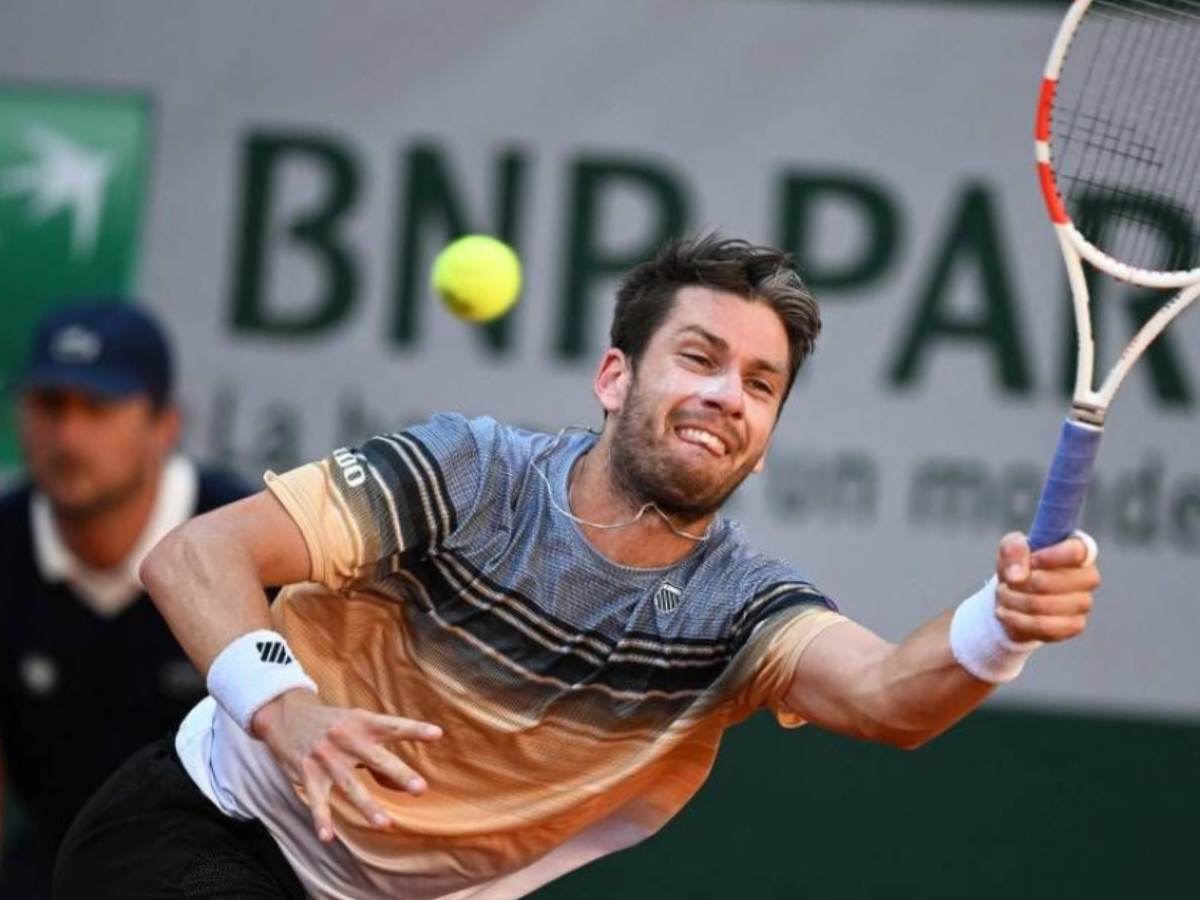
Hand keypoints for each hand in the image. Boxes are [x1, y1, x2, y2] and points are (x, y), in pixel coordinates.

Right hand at [251, 689, 441, 842]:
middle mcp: (346, 739)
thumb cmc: (333, 723)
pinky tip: (327, 838)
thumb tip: (402, 783)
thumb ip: (379, 751)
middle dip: (399, 774)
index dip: (414, 729)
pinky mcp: (307, 773)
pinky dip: (321, 819)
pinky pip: (316, 801)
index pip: (393, 726)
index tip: (437, 734)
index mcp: (362, 722)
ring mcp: (326, 757)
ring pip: (349, 785)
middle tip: (420, 789)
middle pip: (376, 758)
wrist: (287, 715)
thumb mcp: (356, 724)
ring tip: (384, 824)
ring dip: (367, 805)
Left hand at [993, 531, 1100, 642]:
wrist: (1015, 598)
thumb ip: (1014, 549)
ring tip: (1002, 595)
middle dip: (1022, 583)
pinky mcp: (1074, 625)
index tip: (1031, 561)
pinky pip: (1042, 626)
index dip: (1051, 556)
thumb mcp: (1010, 548)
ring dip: (1013, 600)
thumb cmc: (1019, 566)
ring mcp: (1083, 603)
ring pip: (1043, 605)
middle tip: (1004, 582)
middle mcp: (1087, 577)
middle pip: (1055, 582)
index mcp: (1078, 550)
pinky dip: (1016, 619)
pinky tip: (1004, 612)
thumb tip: (1017, 576)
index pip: (1077, 551)